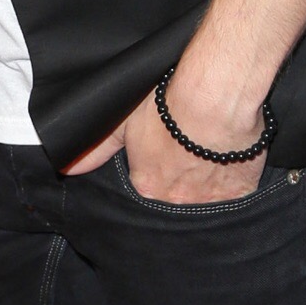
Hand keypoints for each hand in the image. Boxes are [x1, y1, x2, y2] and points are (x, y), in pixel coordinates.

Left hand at [65, 86, 265, 202]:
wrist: (214, 98)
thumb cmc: (169, 103)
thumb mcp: (123, 121)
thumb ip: (96, 148)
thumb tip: (67, 169)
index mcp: (147, 187)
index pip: (145, 193)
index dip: (152, 178)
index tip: (161, 165)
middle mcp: (175, 201)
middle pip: (173, 204)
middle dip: (177, 190)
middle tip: (185, 164)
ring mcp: (208, 202)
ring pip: (204, 205)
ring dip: (204, 190)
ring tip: (207, 165)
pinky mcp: (238, 195)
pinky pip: (234, 202)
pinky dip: (232, 189)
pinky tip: (229, 171)